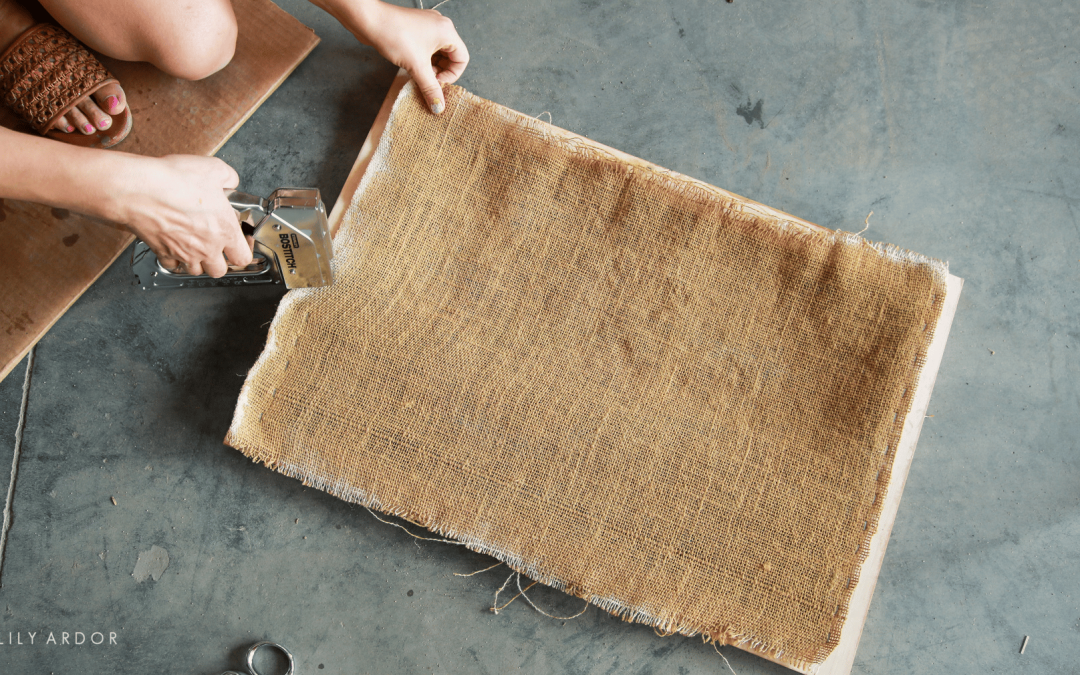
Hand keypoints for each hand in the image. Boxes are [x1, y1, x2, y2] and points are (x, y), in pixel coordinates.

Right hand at [111, 155, 251, 276]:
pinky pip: (172, 265)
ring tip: (195, 246)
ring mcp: (184, 253)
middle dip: (219, 261)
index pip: (243, 257)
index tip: (239, 242)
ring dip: (197, 261)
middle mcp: (206, 247)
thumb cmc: (174, 180)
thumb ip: (229, 177)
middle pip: (219, 270)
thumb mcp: (213, 168)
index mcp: (224, 230)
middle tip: (216, 246)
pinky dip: (174, 259)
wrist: (139, 189)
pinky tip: (174, 245)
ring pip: (196, 271)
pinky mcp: (162, 253)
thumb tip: (230, 181)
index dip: (243, 250)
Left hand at [322, 0, 469, 113]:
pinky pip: (426, 48)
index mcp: (446, 32)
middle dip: (440, 72)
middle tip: (427, 81)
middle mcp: (440, 26)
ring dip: (430, 67)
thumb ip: (430, 88)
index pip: (462, 58)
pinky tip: (411, 66)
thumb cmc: (394, 35)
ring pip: (437, 53)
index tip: (437, 83)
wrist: (369, 20)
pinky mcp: (415, 29)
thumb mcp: (416, 66)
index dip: (452, 75)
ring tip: (417, 74)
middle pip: (450, 56)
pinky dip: (422, 59)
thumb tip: (439, 106)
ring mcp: (427, 26)